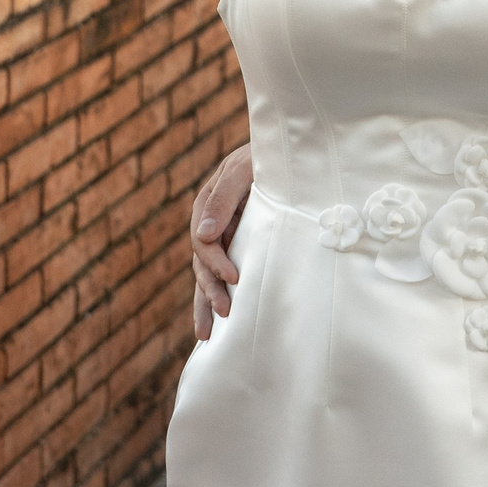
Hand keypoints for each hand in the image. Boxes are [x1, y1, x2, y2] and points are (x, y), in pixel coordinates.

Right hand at [189, 144, 254, 340]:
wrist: (285, 152)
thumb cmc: (266, 157)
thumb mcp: (244, 168)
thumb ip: (224, 197)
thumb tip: (203, 235)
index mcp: (207, 204)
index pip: (204, 241)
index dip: (216, 262)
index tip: (235, 277)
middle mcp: (211, 224)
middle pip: (203, 264)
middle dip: (210, 290)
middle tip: (225, 313)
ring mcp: (223, 236)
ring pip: (208, 275)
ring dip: (207, 302)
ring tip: (206, 335)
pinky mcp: (238, 245)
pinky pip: (223, 273)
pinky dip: (218, 295)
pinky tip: (215, 321)